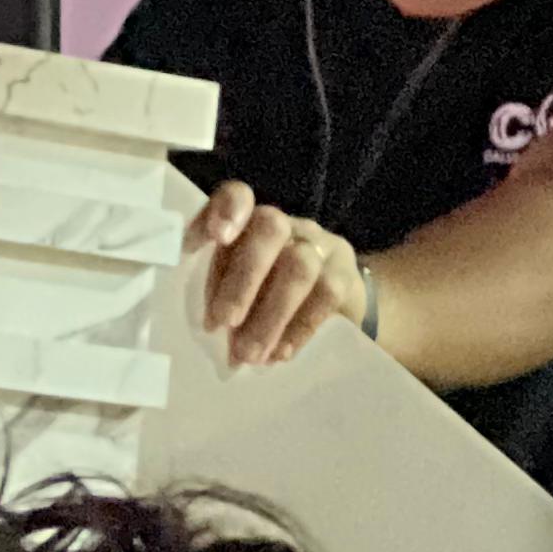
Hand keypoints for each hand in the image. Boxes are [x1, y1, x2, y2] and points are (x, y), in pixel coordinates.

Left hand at [186, 184, 370, 367]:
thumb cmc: (268, 305)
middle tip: (222, 323)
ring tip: (249, 354)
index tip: (215, 236)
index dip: (227, 209)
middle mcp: (287, 227)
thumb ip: (221, 297)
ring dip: (269, 315)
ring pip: (298, 266)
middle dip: (243, 278)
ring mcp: (320, 248)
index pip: (239, 197)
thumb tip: (208, 330)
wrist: (340, 312)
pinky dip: (298, 328)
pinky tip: (280, 354)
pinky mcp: (344, 277)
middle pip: (270, 228)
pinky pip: (324, 296)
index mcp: (252, 225)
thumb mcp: (240, 295)